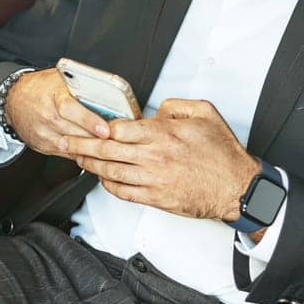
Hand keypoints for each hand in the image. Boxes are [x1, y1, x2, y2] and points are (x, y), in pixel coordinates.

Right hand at [3, 68, 112, 156]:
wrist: (14, 100)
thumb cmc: (41, 87)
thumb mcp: (60, 80)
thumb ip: (81, 87)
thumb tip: (108, 96)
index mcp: (53, 96)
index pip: (71, 109)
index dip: (89, 121)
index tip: (105, 130)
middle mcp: (47, 116)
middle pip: (76, 132)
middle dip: (97, 139)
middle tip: (116, 142)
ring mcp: (44, 133)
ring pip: (73, 146)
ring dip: (92, 149)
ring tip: (109, 149)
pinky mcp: (44, 146)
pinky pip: (67, 154)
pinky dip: (82, 154)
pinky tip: (93, 153)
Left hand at [60, 98, 259, 221]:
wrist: (237, 188)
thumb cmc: (223, 153)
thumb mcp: (205, 113)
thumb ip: (175, 105)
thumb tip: (155, 109)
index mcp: (163, 134)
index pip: (119, 128)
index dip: (100, 125)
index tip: (89, 123)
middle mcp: (154, 156)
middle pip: (107, 150)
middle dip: (82, 144)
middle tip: (66, 140)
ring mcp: (154, 179)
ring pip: (111, 172)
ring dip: (90, 165)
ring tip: (77, 158)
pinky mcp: (157, 198)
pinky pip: (124, 192)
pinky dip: (109, 186)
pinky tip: (101, 179)